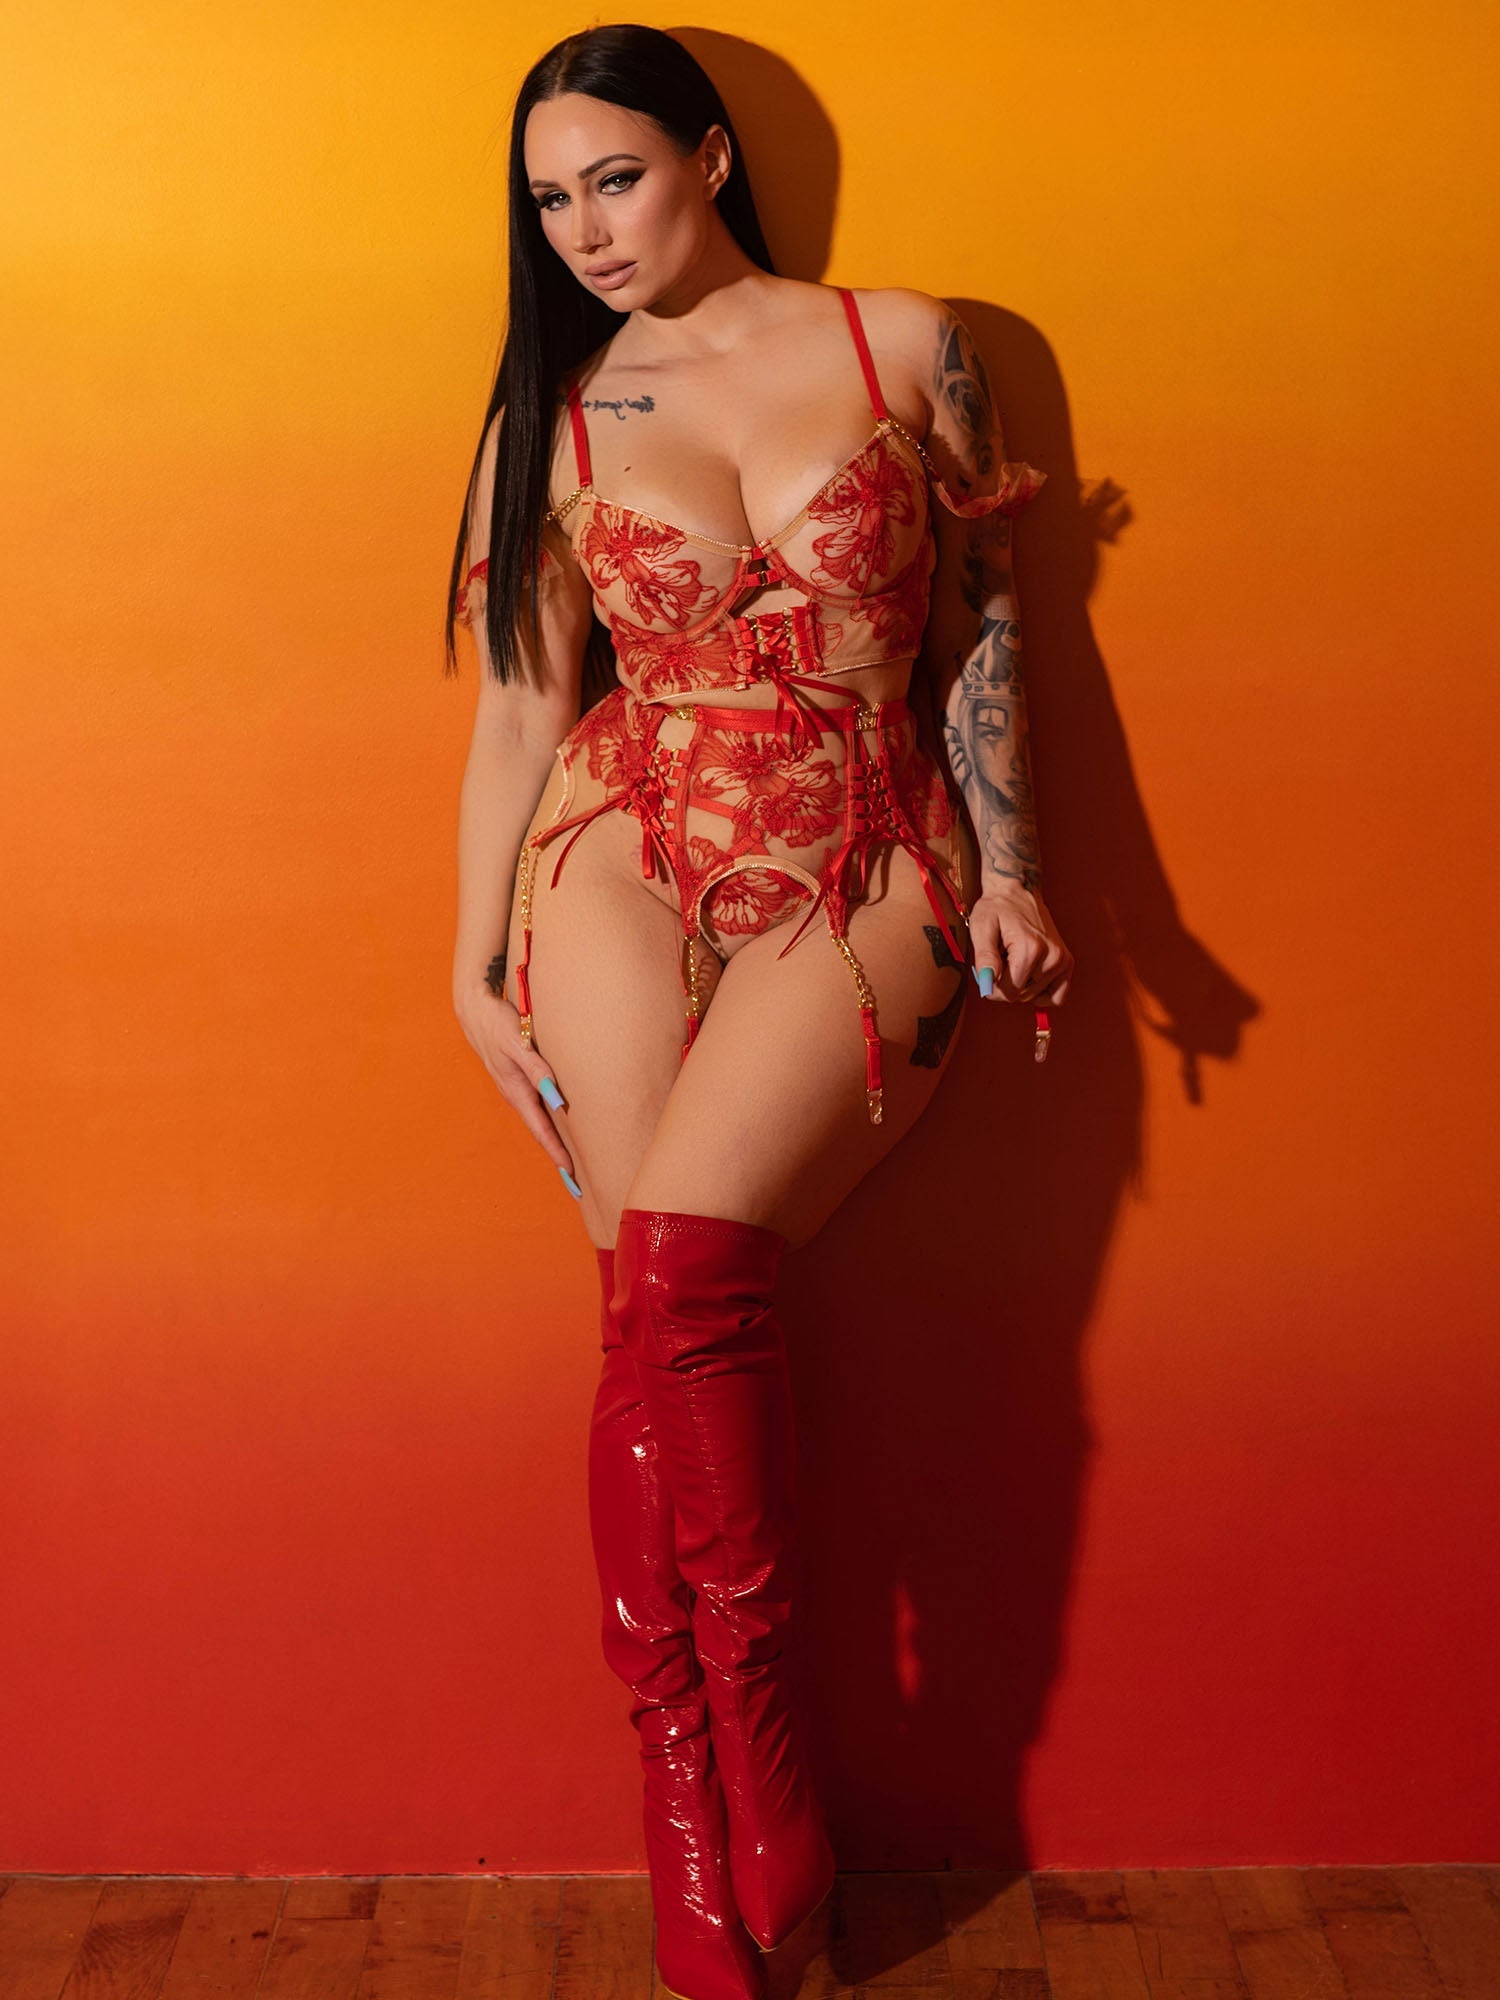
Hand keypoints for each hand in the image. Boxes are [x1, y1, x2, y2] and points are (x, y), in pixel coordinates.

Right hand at [454, 981, 580, 1191]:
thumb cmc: (498, 1024)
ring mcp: (516, 1087)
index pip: (542, 1131)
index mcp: (517, 1092)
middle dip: (557, 1157)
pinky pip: (537, 1106)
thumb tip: (555, 1098)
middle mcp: (516, 1094)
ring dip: (554, 1141)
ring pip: (539, 1120)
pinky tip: (559, 1123)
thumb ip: (537, 1069)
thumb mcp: (517, 1044)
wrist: (474, 1008)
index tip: (572, 1176)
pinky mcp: (518, 1077)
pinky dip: (549, 1121)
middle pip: (541, 1132)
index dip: (557, 1154)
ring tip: (571, 1161)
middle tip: (576, 1183)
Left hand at [969, 881, 1073, 1004]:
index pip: (1008, 993)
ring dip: (1020, 984)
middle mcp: (1052, 957)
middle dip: (1004, 984)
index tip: (985, 970)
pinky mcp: (1067, 963)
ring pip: (1033, 997)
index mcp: (1031, 949)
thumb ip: (985, 958)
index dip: (992, 987)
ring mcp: (1063, 961)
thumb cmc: (997, 908)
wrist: (1019, 890)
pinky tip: (1029, 976)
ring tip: (1013, 959)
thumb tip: (988, 986)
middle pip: (1021, 996)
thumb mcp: (982, 928)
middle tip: (1000, 959)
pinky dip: (1040, 992)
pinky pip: (1057, 997)